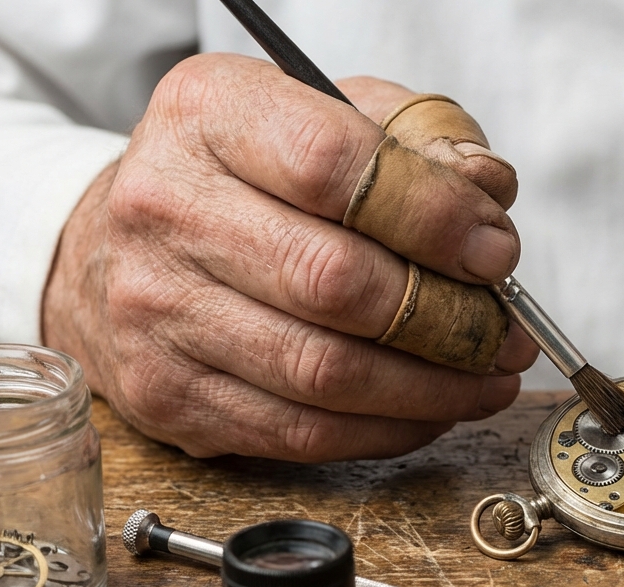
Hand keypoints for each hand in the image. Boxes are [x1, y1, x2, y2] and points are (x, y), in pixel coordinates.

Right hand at [43, 54, 536, 460]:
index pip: (332, 168)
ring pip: (326, 373)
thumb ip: (419, 140)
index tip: (496, 250)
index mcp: (209, 116)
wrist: (116, 245)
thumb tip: (489, 194)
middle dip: (449, 319)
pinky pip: (303, 434)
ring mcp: (156, 311)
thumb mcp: (328, 116)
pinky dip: (388, 429)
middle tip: (507, 333)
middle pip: (335, 283)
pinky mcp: (166, 396)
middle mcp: (165, 209)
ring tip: (488, 378)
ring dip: (434, 388)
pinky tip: (432, 409)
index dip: (432, 216)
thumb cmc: (247, 178)